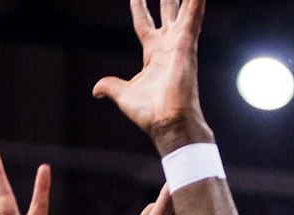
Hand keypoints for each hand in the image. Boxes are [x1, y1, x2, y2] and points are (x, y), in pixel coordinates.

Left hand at [93, 0, 209, 147]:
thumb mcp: (123, 94)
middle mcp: (168, 46)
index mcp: (153, 54)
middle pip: (167, 12)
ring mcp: (179, 44)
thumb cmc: (150, 113)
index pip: (144, 24)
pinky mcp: (187, 45)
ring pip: (185, 10)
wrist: (167, 123)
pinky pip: (194, 17)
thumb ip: (111, 85)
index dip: (139, 8)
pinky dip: (197, 4)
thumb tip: (96, 89)